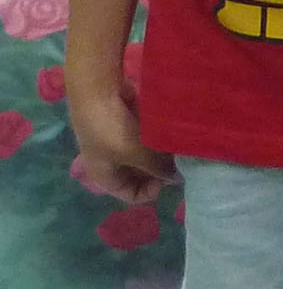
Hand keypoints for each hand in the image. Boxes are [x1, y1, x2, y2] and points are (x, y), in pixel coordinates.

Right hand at [69, 88, 174, 205]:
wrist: (98, 92)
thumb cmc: (113, 130)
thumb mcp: (138, 155)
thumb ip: (160, 169)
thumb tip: (176, 178)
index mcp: (105, 178)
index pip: (133, 196)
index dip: (152, 190)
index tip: (166, 176)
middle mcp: (110, 164)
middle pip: (141, 176)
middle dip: (160, 170)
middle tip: (178, 160)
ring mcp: (118, 145)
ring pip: (146, 157)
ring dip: (161, 153)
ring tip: (177, 146)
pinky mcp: (126, 128)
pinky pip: (146, 140)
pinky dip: (157, 139)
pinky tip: (172, 133)